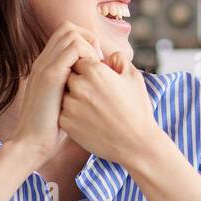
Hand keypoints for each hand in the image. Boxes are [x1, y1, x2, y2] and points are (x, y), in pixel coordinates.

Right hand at [6, 22, 101, 170]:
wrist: (32, 144)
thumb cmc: (53, 128)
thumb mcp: (65, 100)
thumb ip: (74, 85)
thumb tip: (96, 79)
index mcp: (45, 66)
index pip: (66, 35)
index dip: (85, 42)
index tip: (96, 64)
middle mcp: (43, 61)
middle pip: (68, 28)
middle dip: (89, 39)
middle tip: (98, 63)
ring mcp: (45, 66)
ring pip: (71, 33)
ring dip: (90, 46)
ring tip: (96, 68)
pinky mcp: (51, 75)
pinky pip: (74, 48)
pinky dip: (88, 55)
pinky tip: (93, 75)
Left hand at [59, 51, 162, 169]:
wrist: (136, 143)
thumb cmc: (138, 109)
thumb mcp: (134, 78)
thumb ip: (119, 60)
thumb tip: (107, 56)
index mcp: (95, 70)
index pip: (80, 59)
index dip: (89, 68)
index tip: (99, 79)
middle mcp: (80, 85)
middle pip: (69, 75)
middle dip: (79, 82)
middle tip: (96, 95)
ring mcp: (71, 104)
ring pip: (64, 93)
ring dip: (74, 98)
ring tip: (94, 109)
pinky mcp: (66, 122)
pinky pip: (63, 111)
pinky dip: (72, 114)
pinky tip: (89, 120)